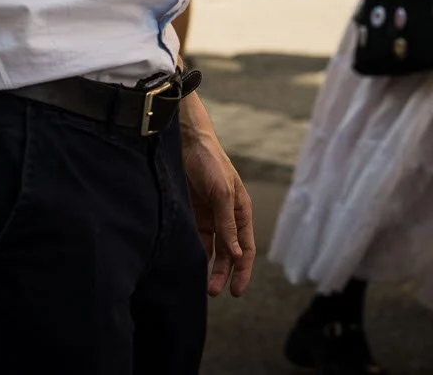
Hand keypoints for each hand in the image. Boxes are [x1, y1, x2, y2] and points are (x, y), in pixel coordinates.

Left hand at [181, 107, 255, 298]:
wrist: (186, 140)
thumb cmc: (210, 162)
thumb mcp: (222, 193)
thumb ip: (227, 223)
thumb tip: (236, 254)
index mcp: (241, 211)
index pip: (246, 248)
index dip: (243, 270)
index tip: (237, 291)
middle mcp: (227, 216)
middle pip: (229, 252)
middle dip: (224, 273)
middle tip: (215, 292)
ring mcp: (210, 214)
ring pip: (213, 247)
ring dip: (210, 265)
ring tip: (204, 284)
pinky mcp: (193, 210)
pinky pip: (196, 236)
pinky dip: (196, 249)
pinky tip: (189, 261)